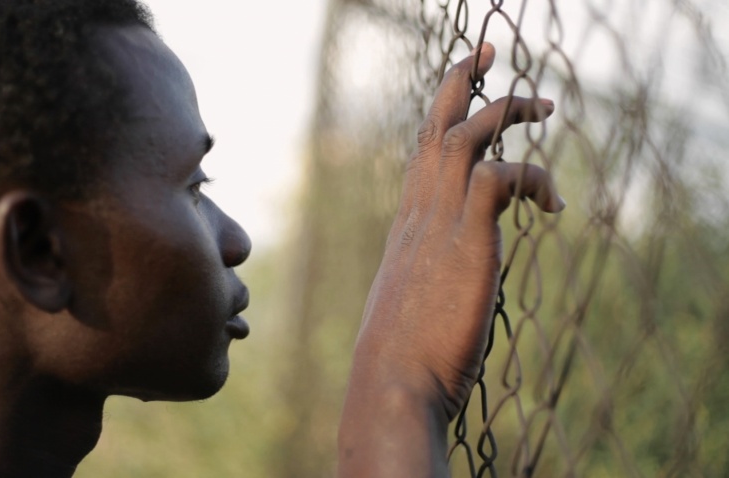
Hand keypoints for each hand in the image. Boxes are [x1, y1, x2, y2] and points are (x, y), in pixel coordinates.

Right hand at [338, 43, 563, 476]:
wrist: (392, 379)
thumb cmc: (403, 352)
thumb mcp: (413, 301)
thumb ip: (430, 275)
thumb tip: (448, 280)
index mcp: (407, 224)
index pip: (422, 151)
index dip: (443, 112)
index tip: (465, 85)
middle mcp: (418, 212)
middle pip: (436, 126)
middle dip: (462, 80)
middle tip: (488, 48)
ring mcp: (437, 223)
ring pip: (466, 137)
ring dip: (506, 111)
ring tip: (545, 107)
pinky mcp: (465, 239)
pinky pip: (499, 177)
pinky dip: (531, 175)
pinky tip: (552, 205)